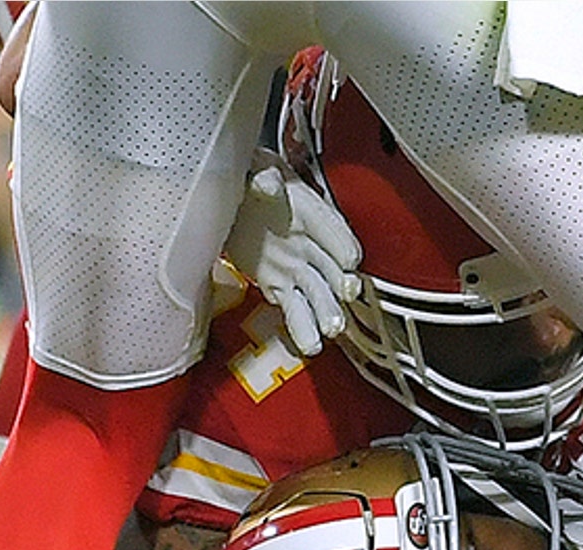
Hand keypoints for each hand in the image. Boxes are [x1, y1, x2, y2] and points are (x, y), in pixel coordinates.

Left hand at [224, 148, 362, 354]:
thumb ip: (264, 181)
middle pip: (331, 268)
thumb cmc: (250, 180)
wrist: (232, 197)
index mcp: (309, 212)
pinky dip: (302, 327)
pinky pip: (294, 308)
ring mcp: (295, 267)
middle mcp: (308, 243)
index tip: (350, 259)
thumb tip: (267, 183)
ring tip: (329, 332)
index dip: (341, 244)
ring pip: (317, 293)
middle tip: (345, 297)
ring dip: (326, 312)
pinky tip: (310, 344)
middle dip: (340, 284)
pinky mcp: (278, 284)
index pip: (332, 229)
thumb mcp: (255, 173)